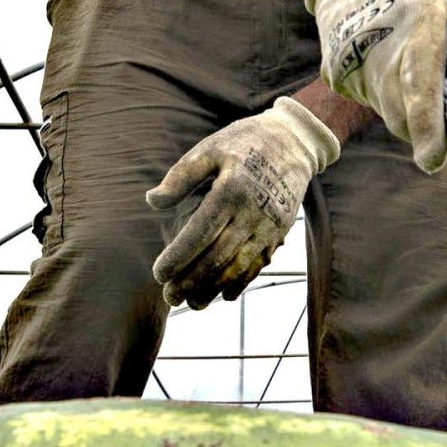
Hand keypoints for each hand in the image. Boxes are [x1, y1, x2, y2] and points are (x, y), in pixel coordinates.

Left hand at [143, 97, 341, 307]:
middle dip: (191, 281)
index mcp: (231, 190)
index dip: (178, 257)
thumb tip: (152, 202)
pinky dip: (240, 283)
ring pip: (239, 267)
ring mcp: (269, 226)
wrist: (294, 142)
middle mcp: (253, 212)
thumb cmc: (243, 143)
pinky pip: (258, 265)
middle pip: (218, 257)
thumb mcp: (209, 148)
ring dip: (214, 289)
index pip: (200, 233)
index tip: (158, 274)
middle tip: (169, 297)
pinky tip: (221, 296)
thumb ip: (180, 176)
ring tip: (192, 304)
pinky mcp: (279, 233)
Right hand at [302, 0, 446, 171]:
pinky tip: (385, 59)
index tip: (433, 161)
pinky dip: (386, 95)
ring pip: (389, 113)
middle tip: (446, 100)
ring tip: (409, 61)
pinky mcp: (335, 77)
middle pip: (404, 116)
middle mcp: (378, 49)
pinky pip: (372, 104)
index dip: (427, 129)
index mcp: (417, 27)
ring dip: (407, 105)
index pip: (420, 88)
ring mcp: (350, 65)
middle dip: (428, 124)